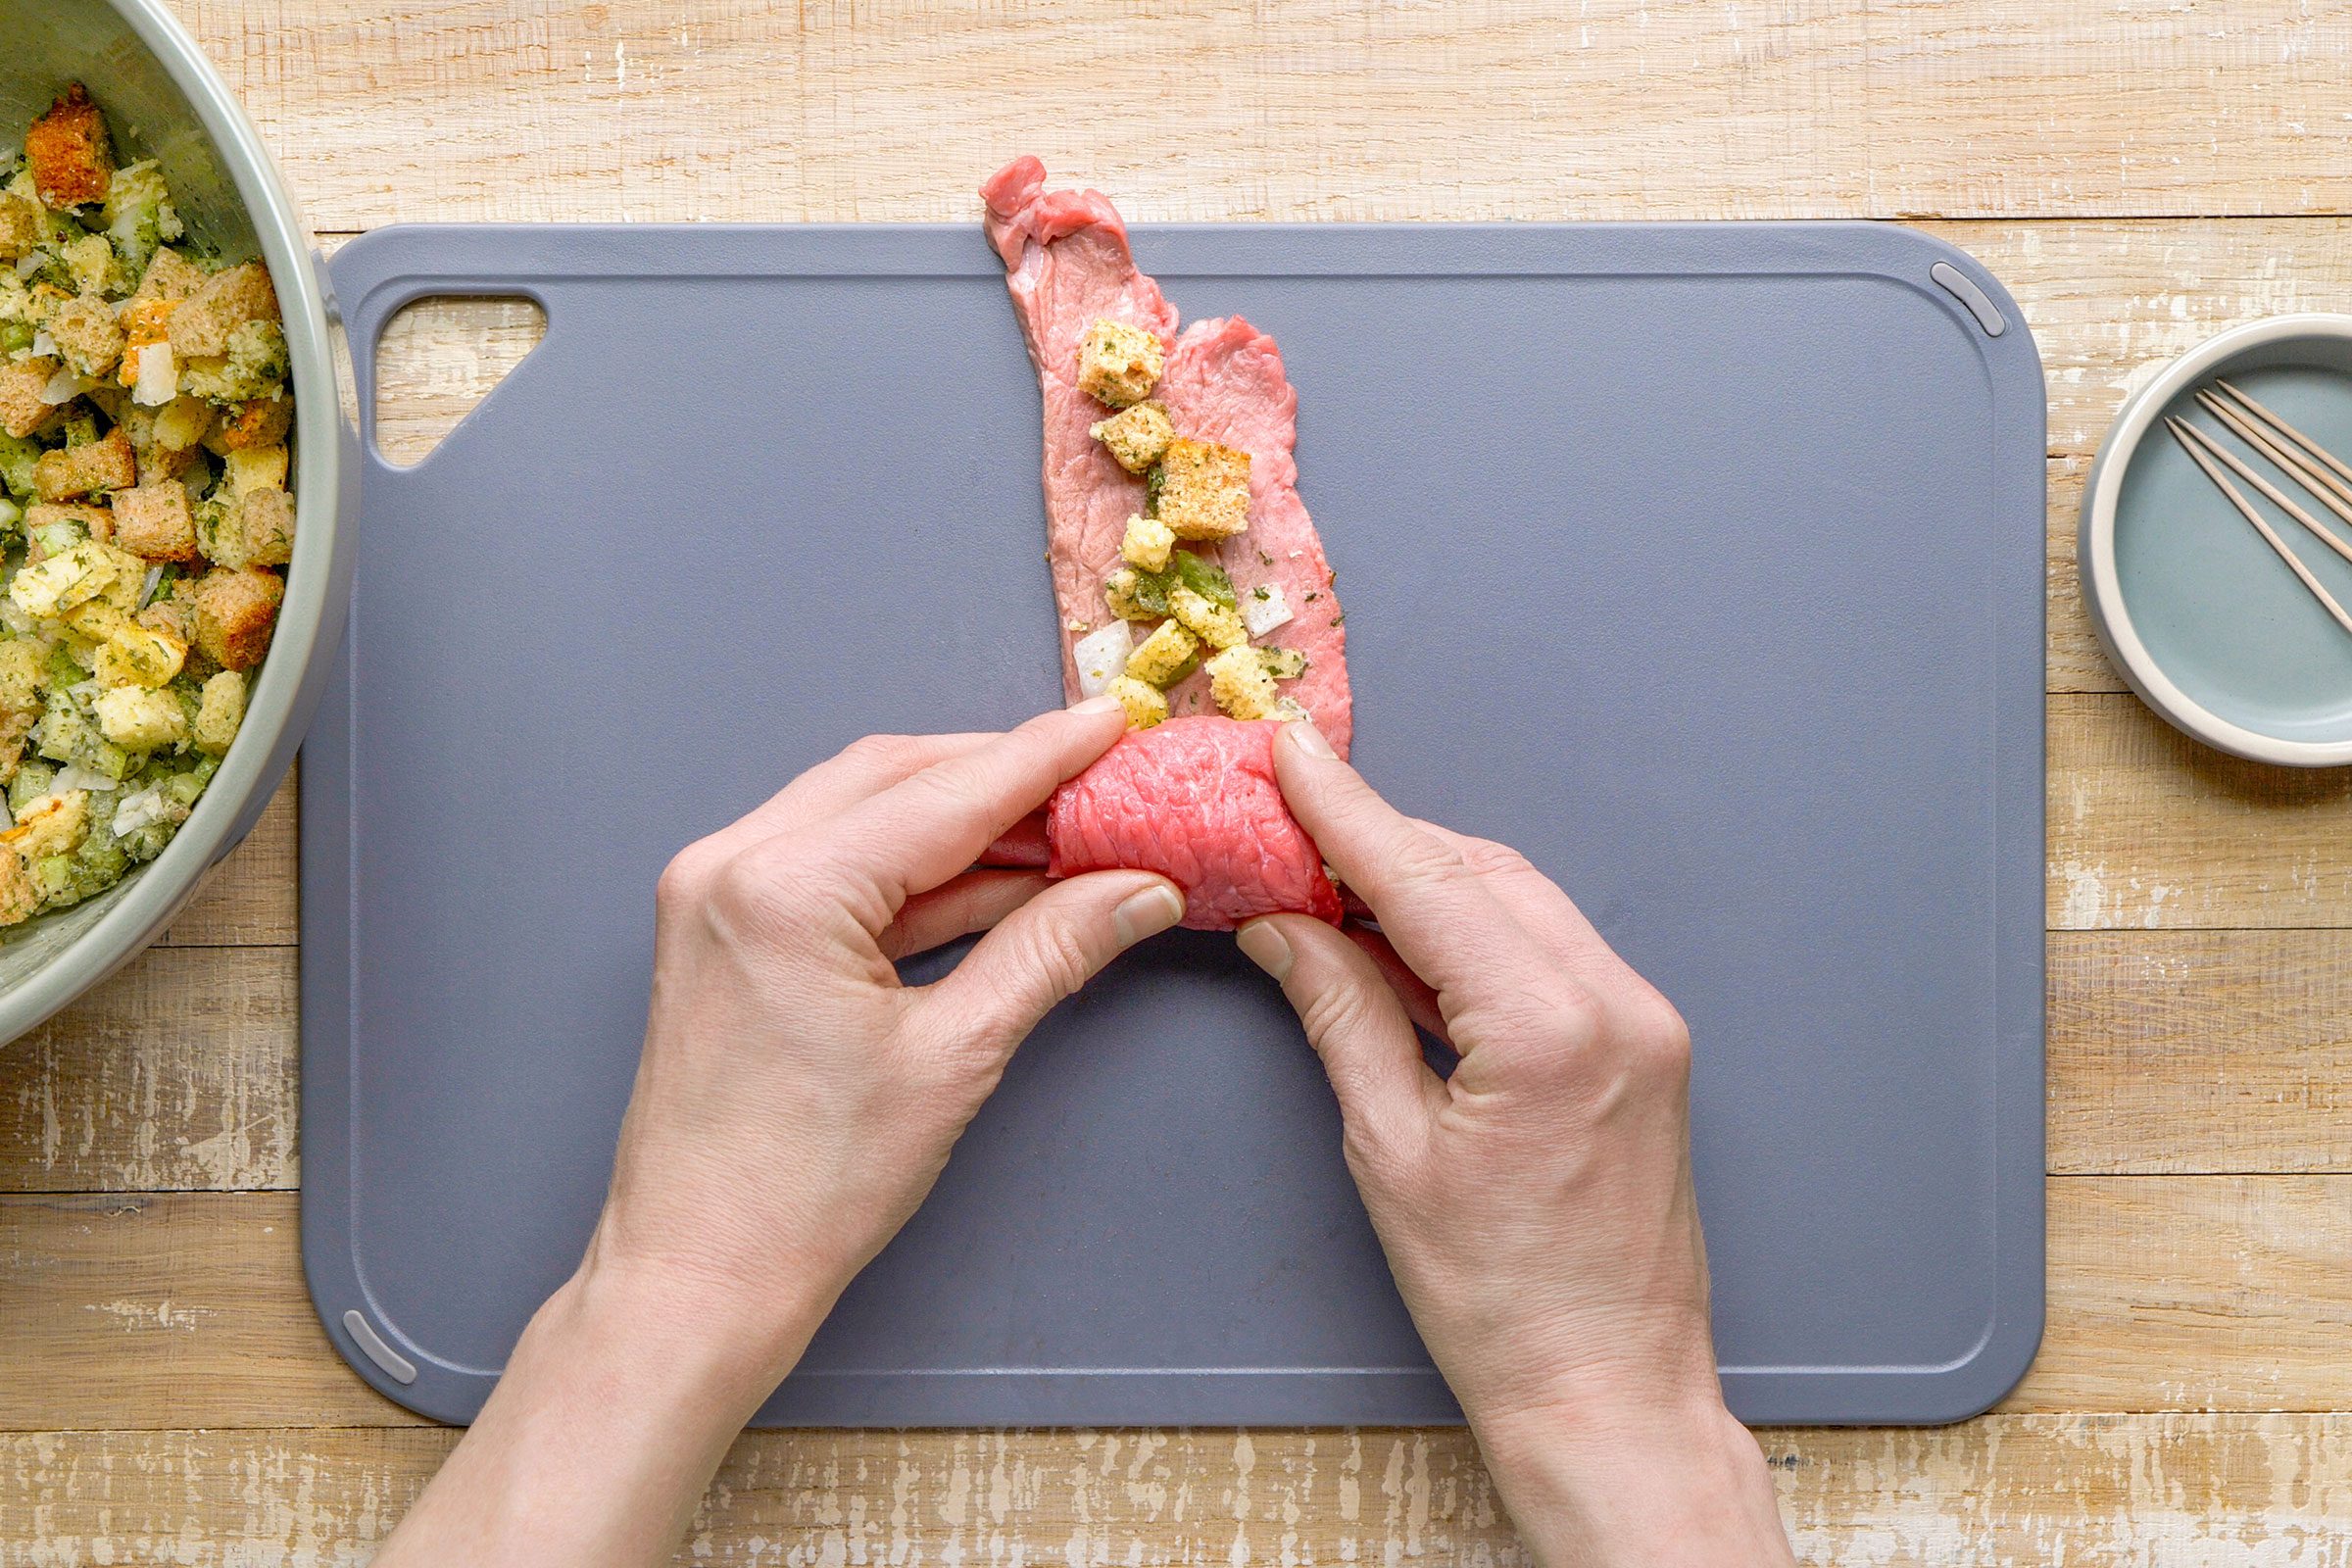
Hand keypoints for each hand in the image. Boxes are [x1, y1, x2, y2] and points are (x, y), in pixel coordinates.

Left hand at [583, 699, 1183, 1377]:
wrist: (698, 1276)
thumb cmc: (802, 1193)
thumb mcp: (953, 1060)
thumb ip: (1050, 950)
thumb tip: (1135, 889)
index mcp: (783, 889)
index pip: (945, 791)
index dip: (1044, 757)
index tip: (1112, 725)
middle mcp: (733, 865)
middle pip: (899, 775)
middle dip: (1006, 775)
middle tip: (1100, 782)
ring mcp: (716, 891)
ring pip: (865, 809)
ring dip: (964, 819)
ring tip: (1065, 835)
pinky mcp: (722, 925)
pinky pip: (835, 861)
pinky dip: (916, 867)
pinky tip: (996, 881)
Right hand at [1234, 722, 1791, 1567]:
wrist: (1609, 1392)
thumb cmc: (1500, 1301)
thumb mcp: (1390, 1151)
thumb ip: (1340, 1013)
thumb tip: (1286, 925)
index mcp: (1549, 1027)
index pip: (1426, 880)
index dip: (1345, 811)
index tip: (1289, 754)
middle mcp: (1614, 1003)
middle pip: (1479, 870)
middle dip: (1381, 837)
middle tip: (1289, 816)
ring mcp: (1642, 1021)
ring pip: (1518, 899)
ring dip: (1426, 877)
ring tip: (1330, 871)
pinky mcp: (1644, 1045)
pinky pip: (1548, 948)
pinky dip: (1473, 927)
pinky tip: (1404, 935)